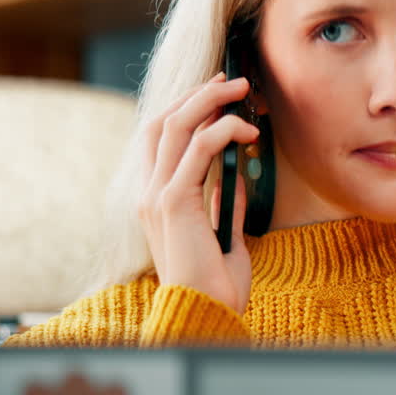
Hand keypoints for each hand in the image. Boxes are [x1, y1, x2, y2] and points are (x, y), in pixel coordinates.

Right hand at [138, 72, 260, 314]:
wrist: (205, 313)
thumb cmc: (215, 281)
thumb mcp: (222, 231)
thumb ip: (222, 201)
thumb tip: (234, 173)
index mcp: (155, 198)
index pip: (159, 136)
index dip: (185, 107)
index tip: (216, 92)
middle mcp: (148, 192)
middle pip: (164, 121)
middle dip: (199, 94)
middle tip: (232, 81)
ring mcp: (156, 195)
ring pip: (176, 126)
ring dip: (211, 101)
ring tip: (241, 91)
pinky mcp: (173, 202)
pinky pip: (198, 149)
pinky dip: (223, 131)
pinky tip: (246, 132)